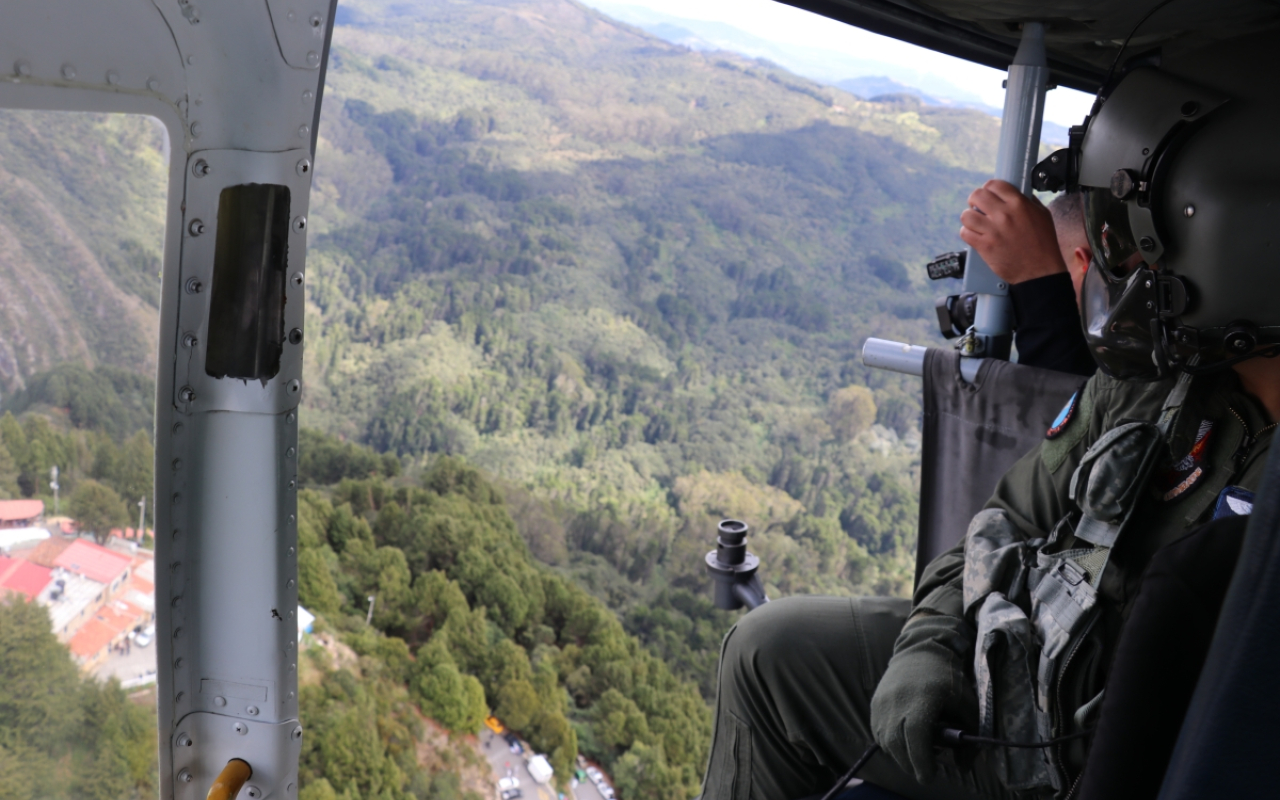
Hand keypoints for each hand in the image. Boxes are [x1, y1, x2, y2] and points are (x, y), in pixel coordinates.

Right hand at [870, 618, 976, 784]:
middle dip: (912, 764)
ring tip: (917, 750)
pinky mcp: (874, 704)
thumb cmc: (948, 678)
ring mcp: (882, 703)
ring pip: (886, 742)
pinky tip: (905, 739)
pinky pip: (879, 733)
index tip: (930, 775)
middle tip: (926, 769)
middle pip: (898, 744)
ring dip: (901, 754)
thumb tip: (964, 767)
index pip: (916, 736)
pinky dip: (891, 743)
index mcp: (923, 699)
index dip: (922, 760)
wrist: (920, 649)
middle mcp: (898, 701)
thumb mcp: (966, 705)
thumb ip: (968, 737)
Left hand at [959, 179, 1066, 284]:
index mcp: (1019, 204)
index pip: (994, 184)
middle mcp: (1004, 215)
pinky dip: (967, 233)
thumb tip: (1017, 192)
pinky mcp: (985, 246)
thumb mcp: (1042, 214)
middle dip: (975, 200)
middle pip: (977, 195)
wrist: (1040, 270)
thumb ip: (1028, 201)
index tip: (988, 194)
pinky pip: (965, 233)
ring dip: (969, 218)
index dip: (989, 188)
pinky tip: (975, 235)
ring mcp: (993, 231)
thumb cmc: (1043, 244)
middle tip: (978, 207)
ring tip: (976, 223)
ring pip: (967, 215)